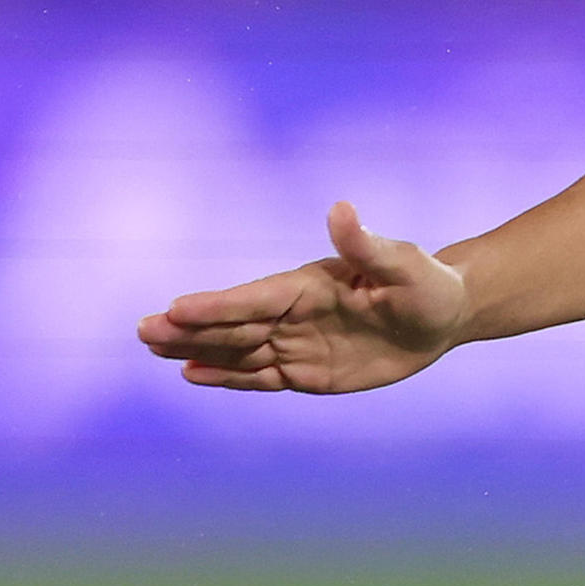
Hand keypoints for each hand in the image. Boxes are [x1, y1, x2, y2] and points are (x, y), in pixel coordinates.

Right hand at [136, 202, 472, 394]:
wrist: (441, 316)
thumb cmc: (425, 282)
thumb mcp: (403, 264)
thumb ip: (365, 245)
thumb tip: (342, 209)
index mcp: (308, 285)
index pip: (255, 299)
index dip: (218, 306)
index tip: (176, 307)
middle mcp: (294, 313)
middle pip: (234, 325)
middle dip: (190, 329)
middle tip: (143, 331)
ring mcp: (296, 342)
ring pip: (238, 349)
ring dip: (197, 349)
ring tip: (153, 347)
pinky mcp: (307, 371)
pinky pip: (261, 376)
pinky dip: (227, 376)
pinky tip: (191, 373)